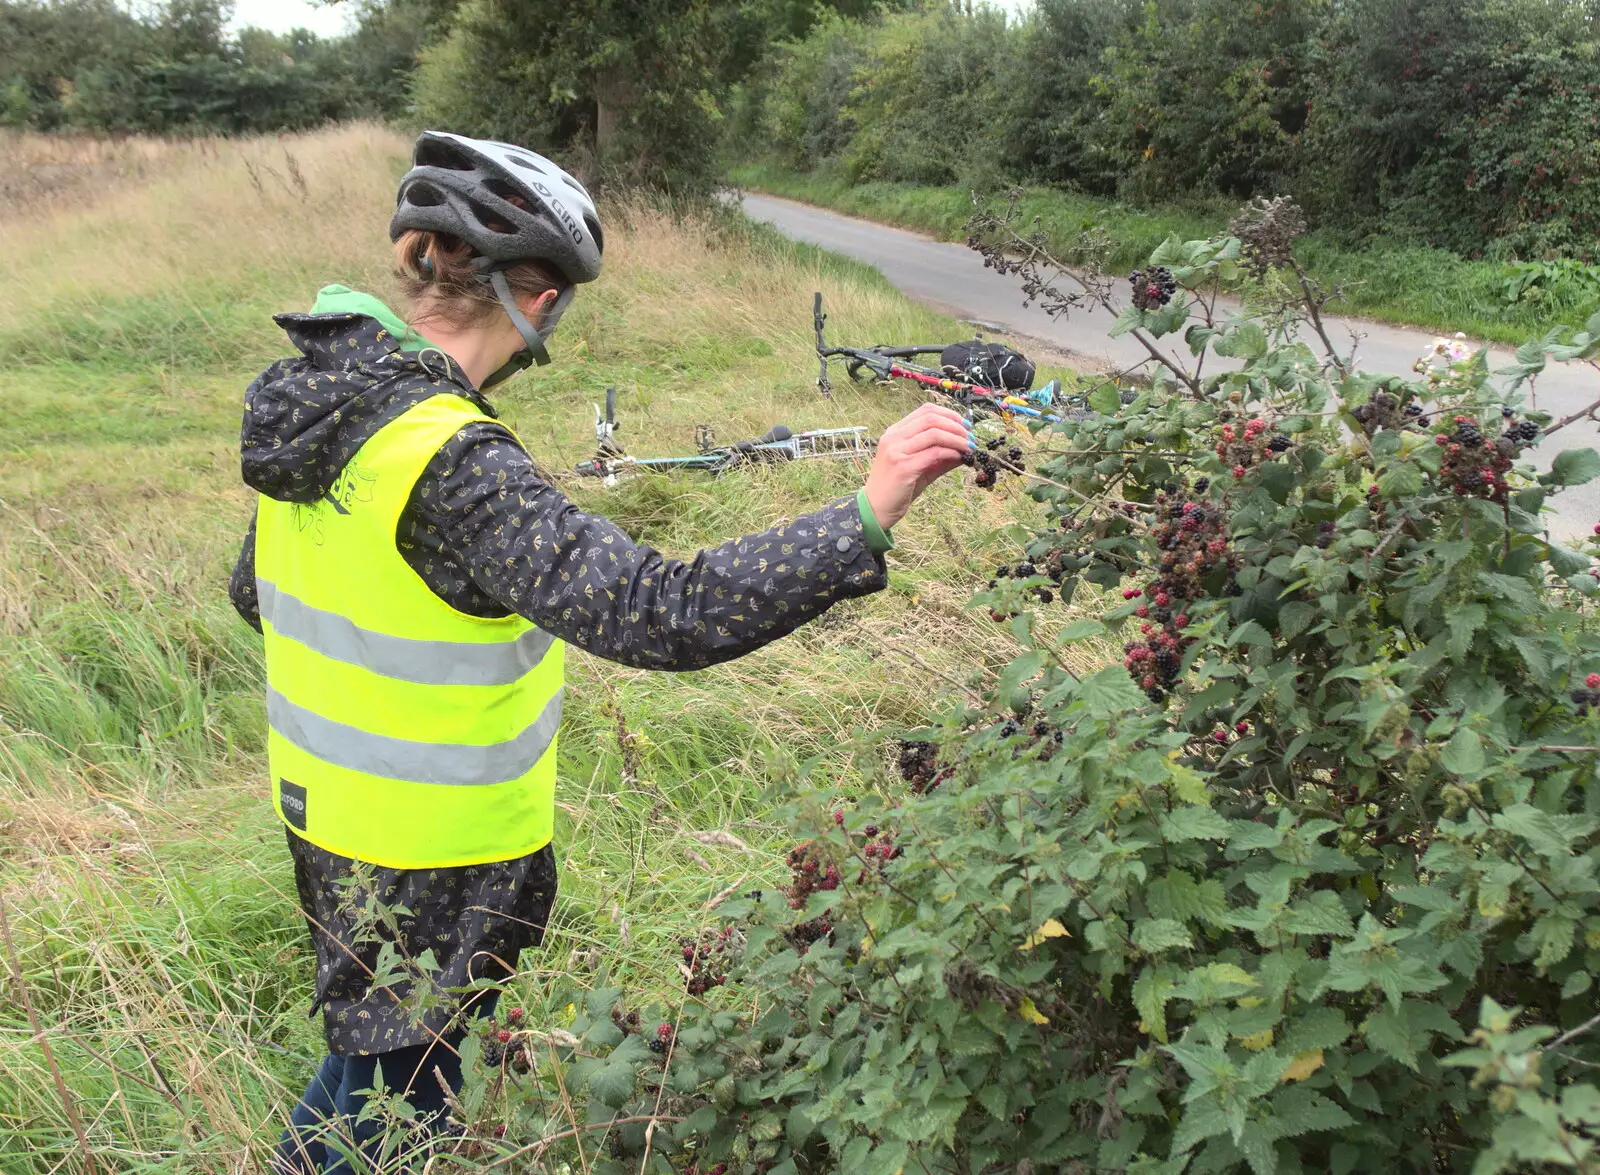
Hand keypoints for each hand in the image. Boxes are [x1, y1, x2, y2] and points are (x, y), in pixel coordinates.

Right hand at [863, 403, 973, 529]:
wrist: (876, 509)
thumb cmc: (897, 488)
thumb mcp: (920, 467)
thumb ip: (940, 456)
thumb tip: (965, 448)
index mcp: (895, 432)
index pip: (925, 410)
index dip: (949, 414)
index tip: (964, 425)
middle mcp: (894, 437)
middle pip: (931, 418)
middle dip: (956, 425)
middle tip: (970, 437)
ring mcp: (897, 451)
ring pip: (934, 433)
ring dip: (957, 439)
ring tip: (969, 448)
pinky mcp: (903, 467)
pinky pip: (934, 453)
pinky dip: (951, 453)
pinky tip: (960, 458)